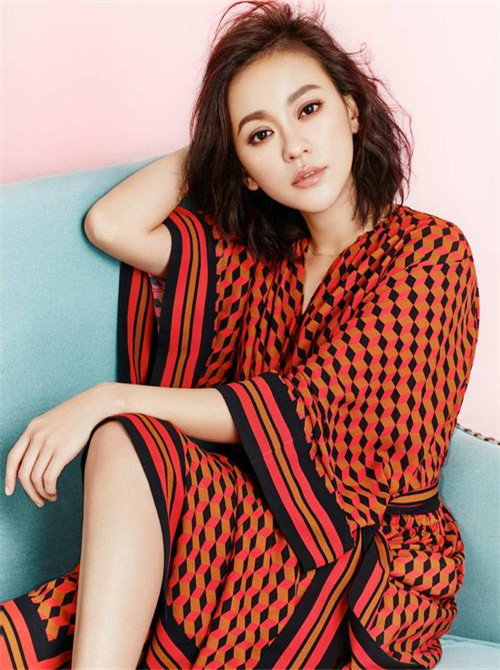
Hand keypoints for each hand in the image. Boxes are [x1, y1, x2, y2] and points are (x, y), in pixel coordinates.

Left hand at [4, 384, 112, 506]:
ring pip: (36, 478)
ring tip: (49, 496)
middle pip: (23, 473)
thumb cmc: (75, 416)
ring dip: (41, 493)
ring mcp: (49, 443)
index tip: (10, 491)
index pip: (13, 458)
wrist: (93, 405)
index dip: (9, 477)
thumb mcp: (51, 423)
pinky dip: (49, 489)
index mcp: (31, 429)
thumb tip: (34, 460)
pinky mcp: (63, 451)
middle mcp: (37, 436)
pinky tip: (54, 492)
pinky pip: (49, 478)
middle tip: (37, 500)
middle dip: (29, 492)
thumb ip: (39, 438)